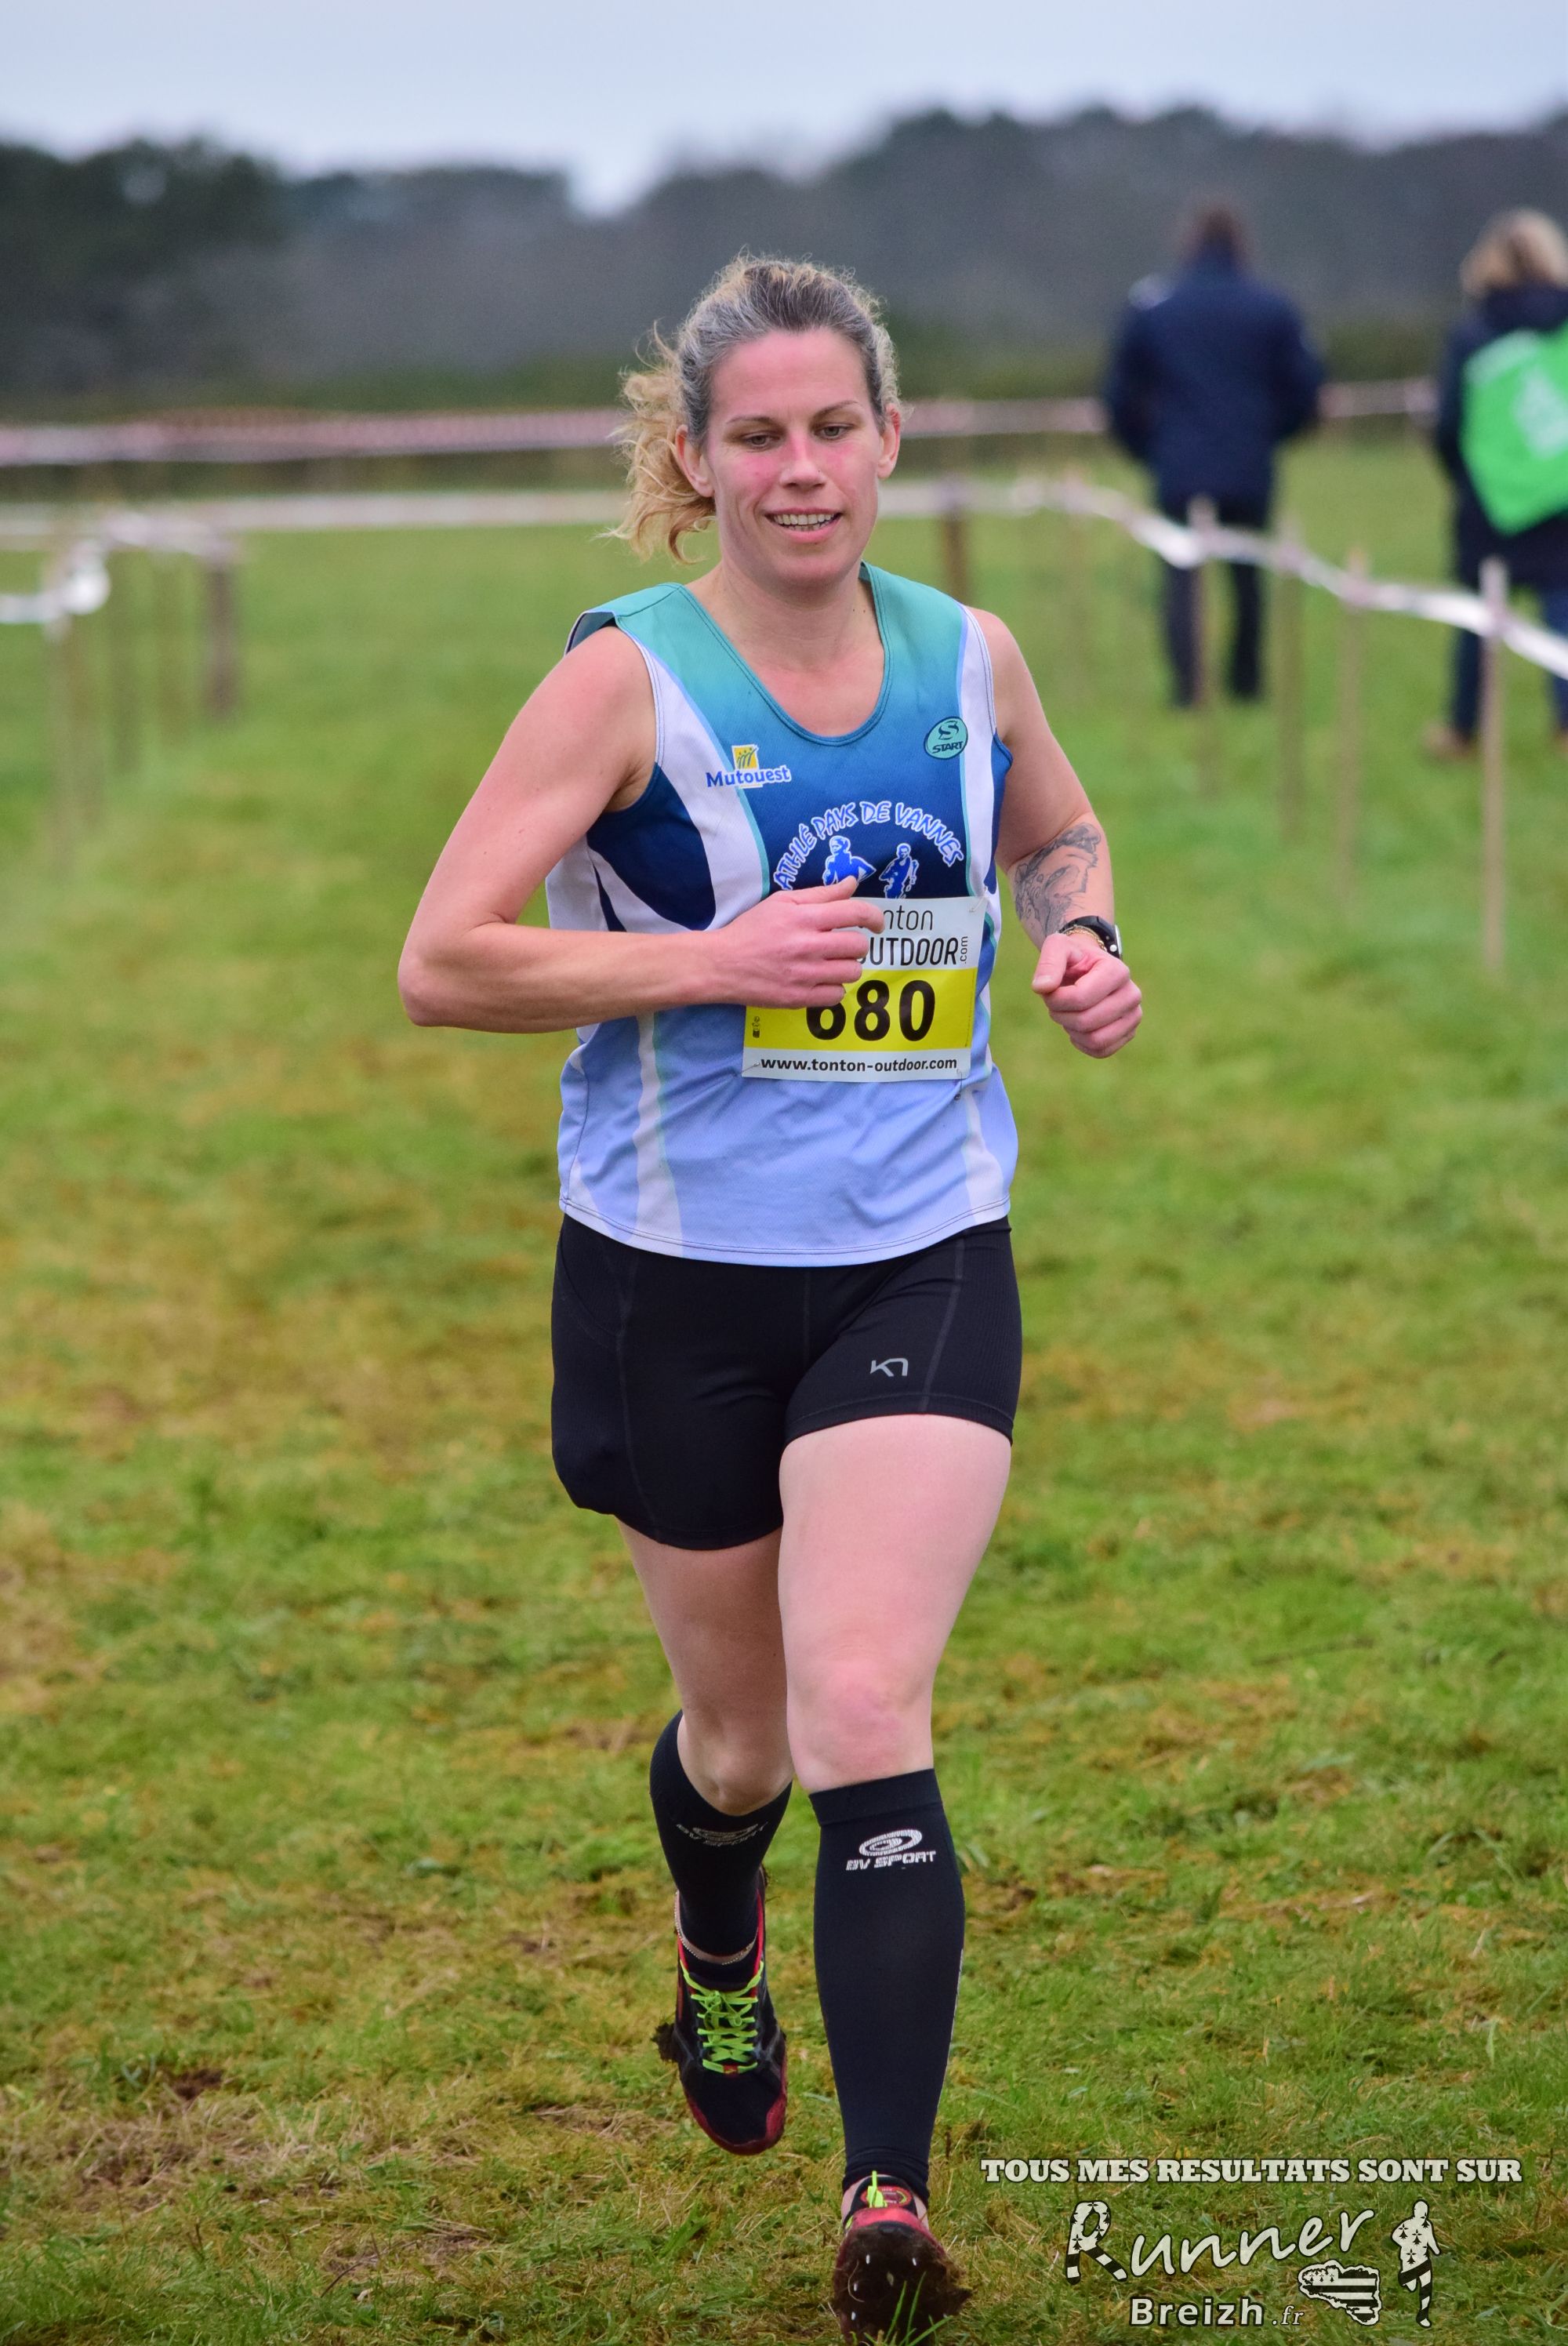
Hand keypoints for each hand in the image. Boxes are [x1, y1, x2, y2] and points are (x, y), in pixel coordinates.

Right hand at [706, 878, 883, 1007]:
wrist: (722, 964)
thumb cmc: (751, 929)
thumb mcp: (782, 902)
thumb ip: (820, 894)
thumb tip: (852, 883)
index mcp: (803, 917)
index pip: (855, 913)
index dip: (874, 917)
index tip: (877, 924)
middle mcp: (806, 945)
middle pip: (858, 946)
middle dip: (857, 944)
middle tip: (843, 945)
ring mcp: (804, 975)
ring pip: (852, 972)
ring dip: (847, 967)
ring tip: (831, 964)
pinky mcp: (799, 998)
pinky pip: (836, 995)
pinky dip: (834, 988)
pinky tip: (821, 981)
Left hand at [1032, 932, 1141, 1056]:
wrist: (1089, 969)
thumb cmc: (1073, 958)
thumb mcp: (1058, 948)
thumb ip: (1048, 963)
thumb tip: (1042, 988)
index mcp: (1117, 971)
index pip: (1080, 998)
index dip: (1056, 1000)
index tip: (1049, 991)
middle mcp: (1132, 994)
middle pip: (1086, 1021)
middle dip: (1061, 1015)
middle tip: (1056, 1004)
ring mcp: (1133, 1016)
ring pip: (1096, 1040)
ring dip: (1072, 1030)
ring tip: (1068, 1014)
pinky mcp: (1128, 1033)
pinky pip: (1101, 1050)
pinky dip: (1083, 1043)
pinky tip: (1077, 1027)